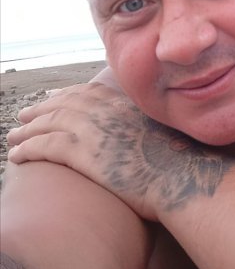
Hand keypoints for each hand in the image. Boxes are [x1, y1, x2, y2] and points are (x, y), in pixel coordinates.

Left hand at [7, 83, 233, 221]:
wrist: (182, 176)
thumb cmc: (180, 161)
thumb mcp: (165, 131)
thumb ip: (147, 123)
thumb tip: (144, 133)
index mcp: (126, 103)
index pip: (89, 92)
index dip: (67, 95)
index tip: (54, 98)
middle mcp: (108, 110)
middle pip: (65, 103)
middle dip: (42, 108)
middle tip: (25, 114)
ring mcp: (95, 129)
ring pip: (50, 123)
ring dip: (28, 129)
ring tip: (13, 136)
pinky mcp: (84, 152)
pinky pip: (46, 146)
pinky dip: (27, 148)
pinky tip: (16, 155)